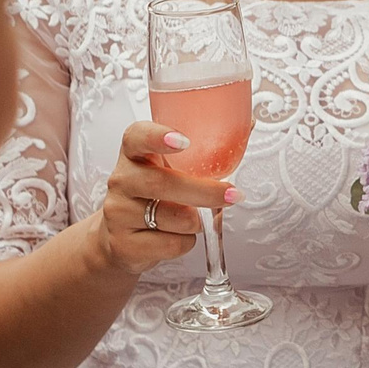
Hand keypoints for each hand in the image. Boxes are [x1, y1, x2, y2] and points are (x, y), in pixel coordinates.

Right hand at [90, 121, 237, 275]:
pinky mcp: (123, 244)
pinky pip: (172, 244)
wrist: (122, 239)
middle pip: (163, 184)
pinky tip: (174, 236)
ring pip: (175, 218)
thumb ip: (205, 151)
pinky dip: (186, 242)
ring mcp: (118, 212)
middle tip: (232, 195)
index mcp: (135, 153)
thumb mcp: (172, 169)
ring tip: (191, 218)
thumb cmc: (157, 196)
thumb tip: (250, 123)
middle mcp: (122, 179)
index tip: (182, 141)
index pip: (137, 136)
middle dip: (205, 192)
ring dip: (197, 221)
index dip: (158, 136)